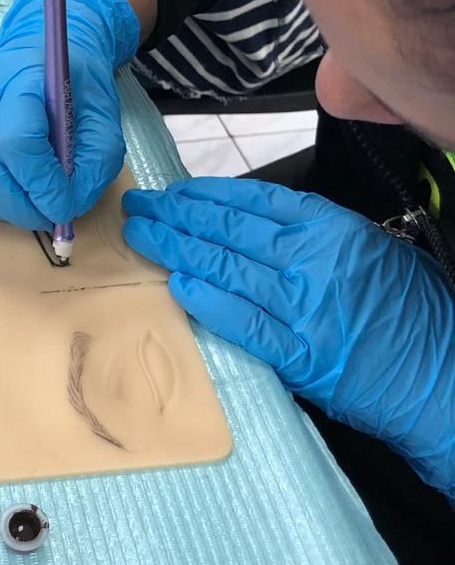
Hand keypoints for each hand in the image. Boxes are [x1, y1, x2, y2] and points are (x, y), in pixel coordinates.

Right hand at [0, 0, 140, 230]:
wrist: (42, 50)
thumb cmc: (77, 82)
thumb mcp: (105, 118)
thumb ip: (95, 163)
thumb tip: (68, 208)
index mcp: (20, 78)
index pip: (16, 143)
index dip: (41, 184)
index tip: (65, 207)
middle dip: (21, 207)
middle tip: (51, 216)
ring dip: (6, 207)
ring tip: (36, 204)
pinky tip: (18, 188)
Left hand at [122, 178, 454, 498]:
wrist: (440, 373)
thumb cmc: (411, 311)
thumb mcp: (368, 249)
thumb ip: (314, 234)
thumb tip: (253, 224)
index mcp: (330, 228)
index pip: (253, 201)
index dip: (205, 194)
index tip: (174, 191)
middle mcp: (312, 261)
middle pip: (227, 230)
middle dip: (175, 216)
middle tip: (139, 207)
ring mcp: (302, 307)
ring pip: (224, 269)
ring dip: (175, 250)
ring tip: (142, 237)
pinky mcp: (298, 354)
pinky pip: (243, 323)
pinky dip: (207, 303)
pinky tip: (177, 287)